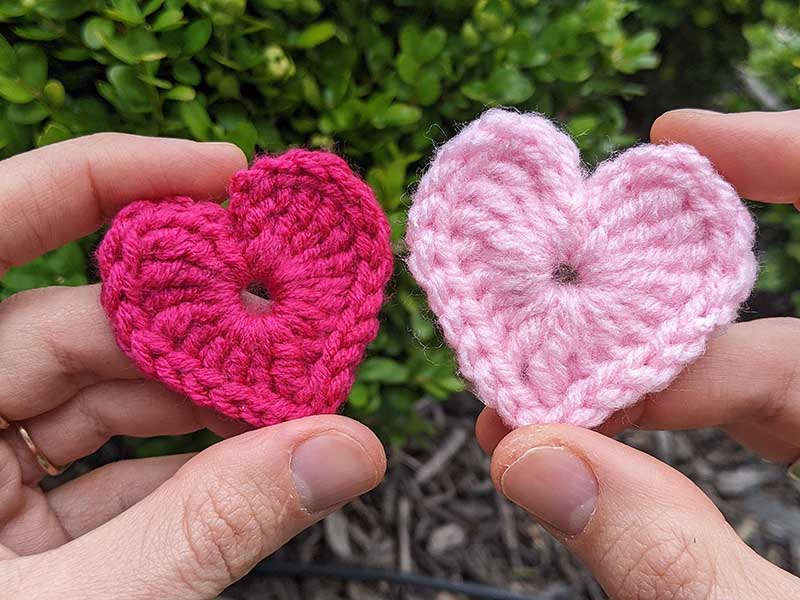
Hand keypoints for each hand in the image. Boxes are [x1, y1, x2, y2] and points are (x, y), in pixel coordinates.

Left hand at [0, 134, 385, 597]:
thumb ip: (208, 526)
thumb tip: (344, 451)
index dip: (110, 181)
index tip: (228, 175)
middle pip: (82, 326)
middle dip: (203, 329)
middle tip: (304, 331)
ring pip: (107, 400)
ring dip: (208, 403)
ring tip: (299, 409)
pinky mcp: (7, 522)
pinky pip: (107, 466)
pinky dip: (184, 466)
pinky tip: (255, 465)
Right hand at [477, 110, 799, 599]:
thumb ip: (669, 559)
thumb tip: (530, 455)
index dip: (791, 160)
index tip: (676, 140)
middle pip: (794, 345)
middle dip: (659, 353)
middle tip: (540, 377)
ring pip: (776, 396)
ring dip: (658, 408)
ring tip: (553, 432)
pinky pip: (779, 439)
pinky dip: (693, 446)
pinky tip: (616, 465)